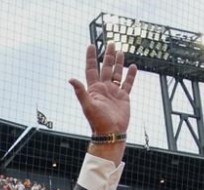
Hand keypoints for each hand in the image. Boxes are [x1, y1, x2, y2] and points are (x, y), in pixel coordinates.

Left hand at [69, 42, 136, 159]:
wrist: (111, 133)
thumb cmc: (98, 122)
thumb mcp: (87, 105)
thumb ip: (80, 92)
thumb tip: (70, 79)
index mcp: (94, 89)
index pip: (91, 69)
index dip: (90, 57)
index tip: (91, 45)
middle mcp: (104, 88)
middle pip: (105, 68)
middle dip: (108, 55)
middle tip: (110, 43)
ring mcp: (114, 92)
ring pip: (117, 73)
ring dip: (118, 62)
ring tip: (120, 50)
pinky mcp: (124, 97)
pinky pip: (128, 83)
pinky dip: (130, 75)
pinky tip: (133, 67)